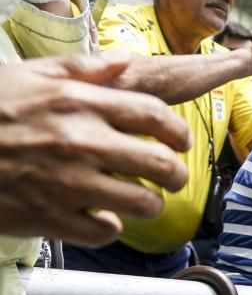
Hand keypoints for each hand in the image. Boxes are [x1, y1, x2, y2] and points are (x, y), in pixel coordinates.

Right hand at [0, 54, 190, 246]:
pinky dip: (106, 226)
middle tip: (168, 177)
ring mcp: (68, 183)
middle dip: (174, 173)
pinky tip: (96, 216)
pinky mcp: (52, 218)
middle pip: (162, 165)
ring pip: (143, 203)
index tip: (180, 142)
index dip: (178, 133)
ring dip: (145, 204)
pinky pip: (106, 231)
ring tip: (135, 200)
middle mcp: (80, 142)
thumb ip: (81, 70)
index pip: (154, 116)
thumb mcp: (27, 77)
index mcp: (78, 103)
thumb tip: (124, 64)